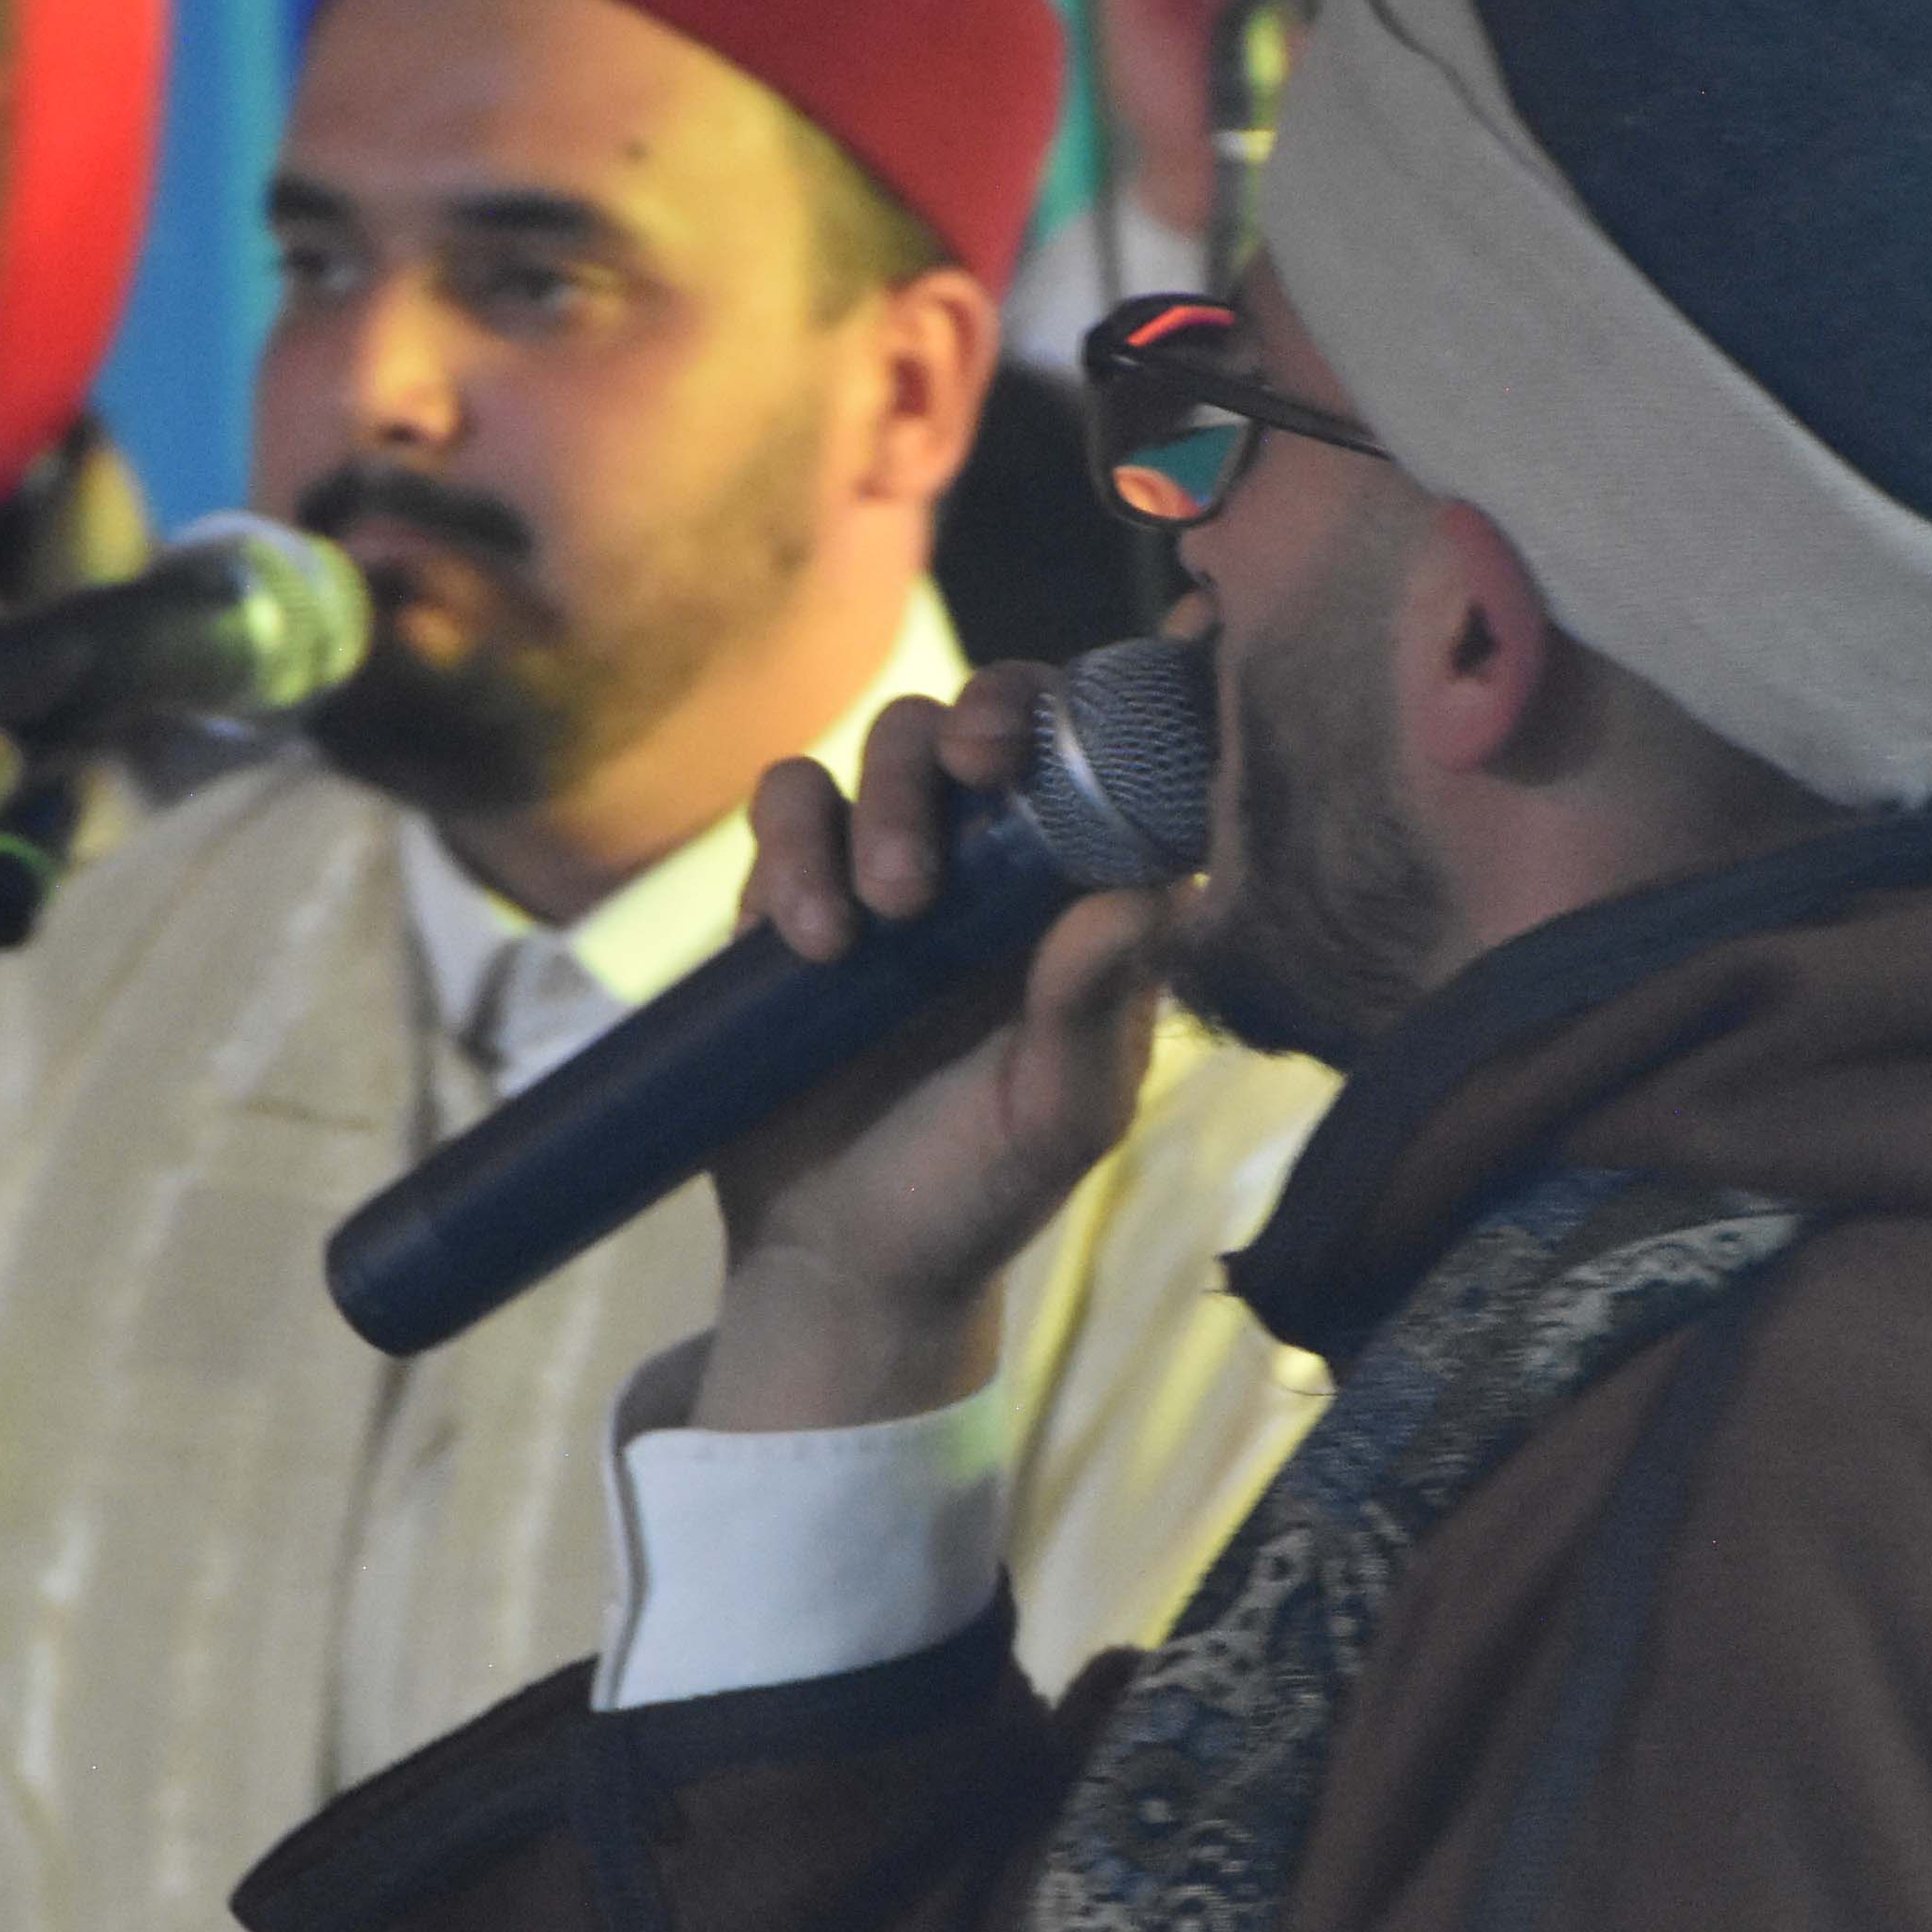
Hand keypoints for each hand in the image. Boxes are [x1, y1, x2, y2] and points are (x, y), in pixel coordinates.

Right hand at [699, 674, 1169, 1431]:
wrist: (837, 1260)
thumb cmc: (975, 1192)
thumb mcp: (1057, 1117)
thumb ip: (1096, 1009)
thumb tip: (1143, 894)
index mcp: (1082, 897)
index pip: (1112, 758)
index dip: (1117, 702)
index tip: (1130, 671)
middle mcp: (995, 862)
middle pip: (994, 717)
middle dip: (981, 722)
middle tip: (974, 771)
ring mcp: (890, 863)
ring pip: (890, 741)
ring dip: (884, 798)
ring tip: (881, 916)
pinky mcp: (797, 887)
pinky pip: (788, 803)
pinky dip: (794, 842)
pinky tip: (805, 939)